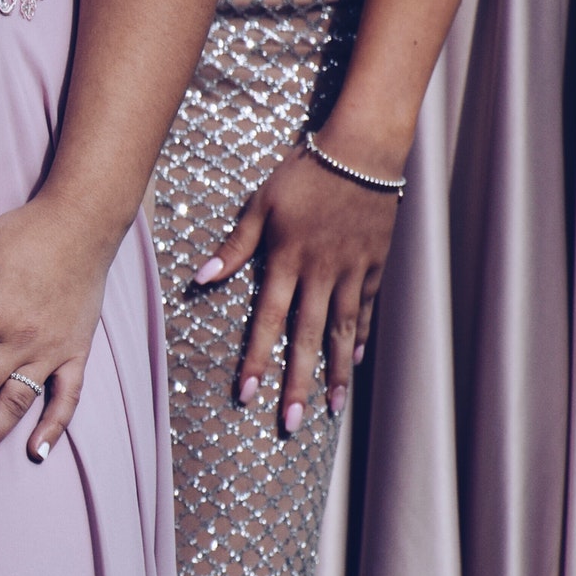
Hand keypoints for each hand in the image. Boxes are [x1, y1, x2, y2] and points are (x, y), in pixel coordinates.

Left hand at [190, 139, 399, 430]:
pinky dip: (360, 337)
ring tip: (329, 408)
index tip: (248, 394)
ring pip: (342, 331)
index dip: (257, 359)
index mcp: (288, 261)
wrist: (363, 152)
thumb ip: (234, 246)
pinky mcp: (374, 265)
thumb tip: (200, 278)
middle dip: (296, 383)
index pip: (268, 320)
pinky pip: (365, 309)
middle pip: (306, 338)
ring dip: (334, 372)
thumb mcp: (261, 204)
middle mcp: (321, 274)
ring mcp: (352, 272)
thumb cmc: (304, 174)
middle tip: (289, 423)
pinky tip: (353, 362)